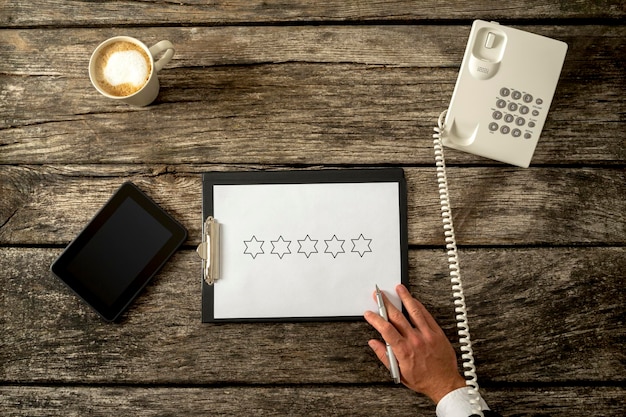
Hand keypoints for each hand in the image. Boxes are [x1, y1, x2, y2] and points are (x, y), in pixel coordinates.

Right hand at [364, 284, 465, 403]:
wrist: (444, 383)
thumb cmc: (423, 380)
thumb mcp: (398, 372)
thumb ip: (384, 356)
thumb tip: (373, 343)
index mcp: (404, 350)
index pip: (386, 329)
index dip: (375, 319)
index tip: (369, 314)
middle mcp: (415, 340)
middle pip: (397, 316)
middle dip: (385, 303)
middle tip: (379, 295)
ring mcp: (427, 335)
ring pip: (414, 311)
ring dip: (405, 297)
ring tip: (399, 288)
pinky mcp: (437, 333)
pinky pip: (427, 315)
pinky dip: (419, 306)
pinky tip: (414, 300)